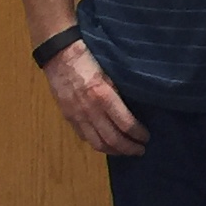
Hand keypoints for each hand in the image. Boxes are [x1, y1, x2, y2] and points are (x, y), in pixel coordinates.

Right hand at [44, 39, 149, 156]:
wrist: (59, 54)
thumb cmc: (89, 57)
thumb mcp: (110, 72)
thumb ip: (119, 93)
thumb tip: (134, 110)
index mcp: (103, 96)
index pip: (125, 124)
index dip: (138, 134)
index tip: (146, 137)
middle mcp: (90, 110)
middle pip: (112, 139)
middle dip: (129, 148)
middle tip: (140, 150)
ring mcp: (77, 116)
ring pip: (97, 143)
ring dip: (114, 151)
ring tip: (124, 151)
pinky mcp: (68, 117)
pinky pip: (84, 137)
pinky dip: (98, 143)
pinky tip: (106, 143)